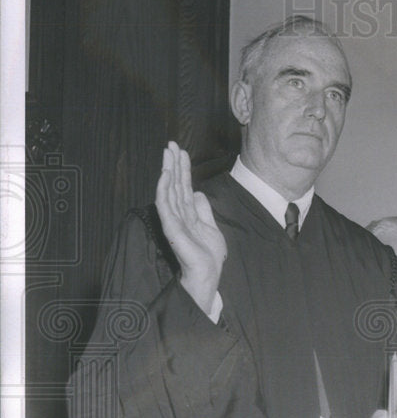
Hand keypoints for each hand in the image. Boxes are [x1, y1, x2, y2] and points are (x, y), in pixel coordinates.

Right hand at [156, 141, 226, 313]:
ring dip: (168, 171)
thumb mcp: (210, 226)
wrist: (208, 273)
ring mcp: (174, 220)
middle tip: (171, 144)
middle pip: (175, 184)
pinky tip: (165, 175)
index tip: (181, 151)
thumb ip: (203, 209)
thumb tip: (196, 192)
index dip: (182, 168)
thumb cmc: (208, 254)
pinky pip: (165, 205)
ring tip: (167, 153)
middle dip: (173, 164)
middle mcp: (179, 214)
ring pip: (169, 190)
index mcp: (188, 213)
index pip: (183, 186)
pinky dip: (164, 189)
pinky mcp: (171, 228)